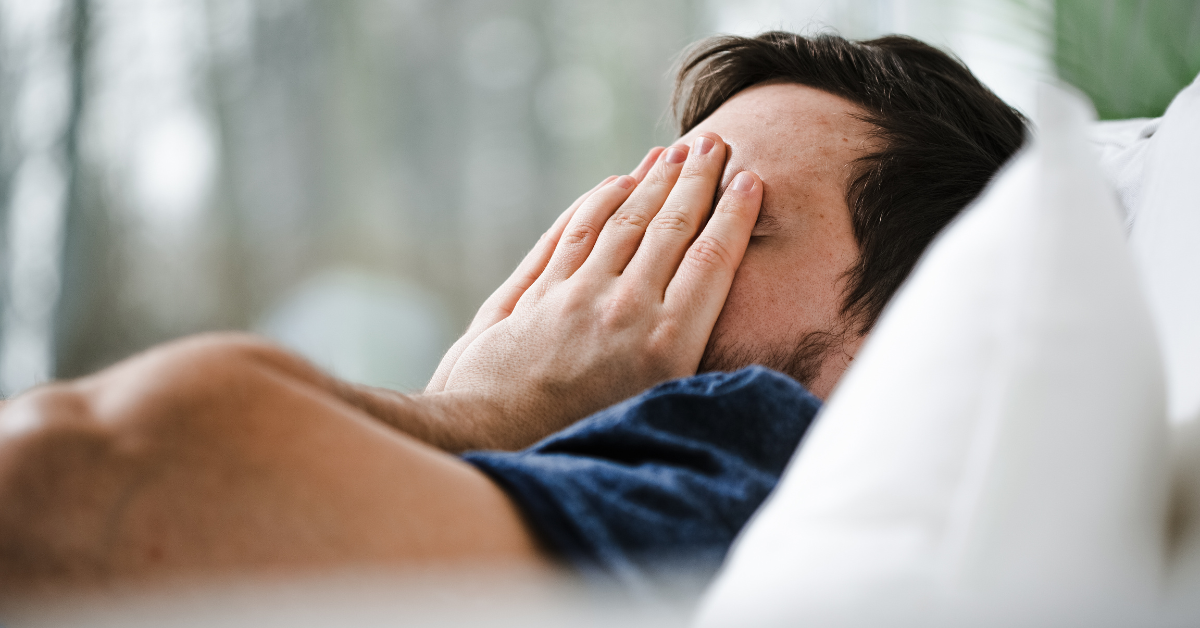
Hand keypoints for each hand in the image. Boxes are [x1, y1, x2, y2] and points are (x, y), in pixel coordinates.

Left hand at [431, 133, 762, 449]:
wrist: (490, 442)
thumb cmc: (578, 442)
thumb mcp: (650, 414)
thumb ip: (682, 359)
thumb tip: (715, 321)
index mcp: (666, 345)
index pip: (710, 260)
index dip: (733, 216)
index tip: (749, 181)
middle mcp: (625, 310)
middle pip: (669, 227)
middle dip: (695, 180)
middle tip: (714, 144)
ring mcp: (577, 295)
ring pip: (622, 221)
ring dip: (650, 180)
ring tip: (672, 151)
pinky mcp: (538, 293)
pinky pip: (574, 232)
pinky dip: (597, 201)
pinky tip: (615, 182)